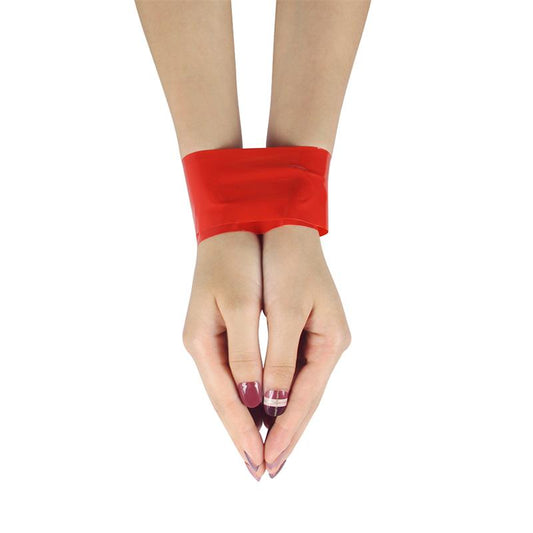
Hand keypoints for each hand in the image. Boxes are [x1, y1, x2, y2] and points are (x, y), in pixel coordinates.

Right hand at [182, 232, 264, 479]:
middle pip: (226, 400)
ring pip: (230, 390)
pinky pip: (234, 374)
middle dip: (246, 434)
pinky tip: (259, 407)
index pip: (228, 398)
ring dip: (247, 419)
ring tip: (265, 448)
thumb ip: (249, 352)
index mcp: (203, 340)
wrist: (231, 224)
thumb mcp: (243, 302)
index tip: (262, 461)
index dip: (245, 431)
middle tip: (263, 470)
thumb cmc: (238, 258)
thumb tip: (254, 398)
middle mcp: (201, 346)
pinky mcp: (218, 333)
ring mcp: (207, 340)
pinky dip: (248, 395)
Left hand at [261, 225, 350, 477]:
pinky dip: (280, 394)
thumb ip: (278, 359)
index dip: (286, 429)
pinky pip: (294, 373)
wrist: (287, 227)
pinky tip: (268, 410)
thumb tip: (269, 403)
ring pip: (300, 390)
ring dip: (283, 418)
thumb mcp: (285, 309)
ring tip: (267, 449)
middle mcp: (330, 345)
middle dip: (286, 433)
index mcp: (330, 340)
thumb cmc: (287, 262)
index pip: (305, 397)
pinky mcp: (308, 333)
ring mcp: (321, 339)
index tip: (268, 459)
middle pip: (307, 399)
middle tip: (267, 469)